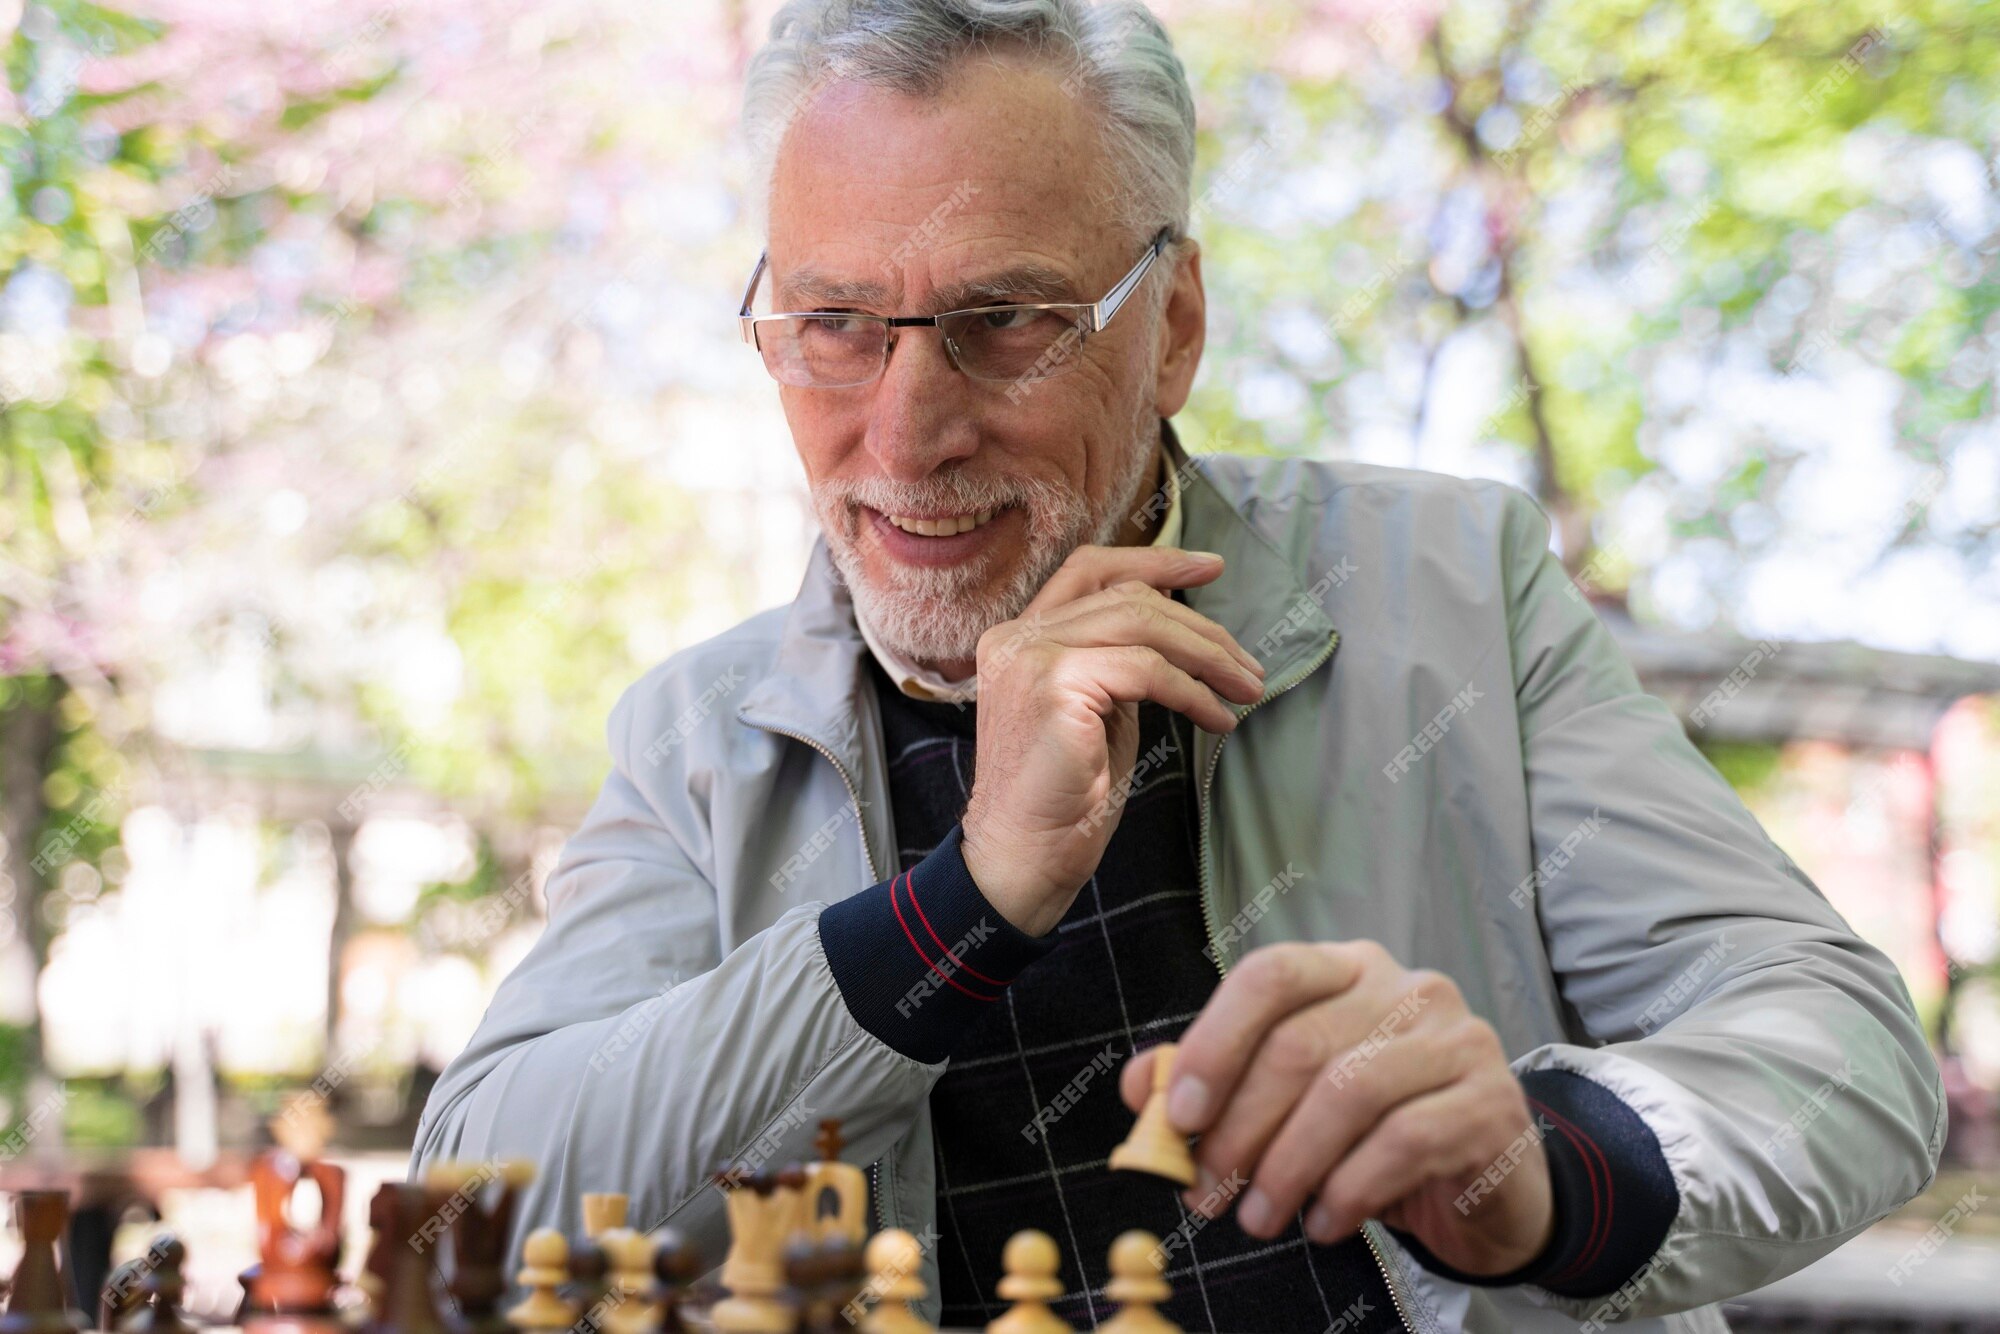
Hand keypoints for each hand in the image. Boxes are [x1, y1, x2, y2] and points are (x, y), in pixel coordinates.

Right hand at [960, 545, 1264, 936]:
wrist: (1023, 858)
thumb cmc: (1062, 799)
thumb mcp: (1095, 711)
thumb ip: (1118, 664)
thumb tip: (1182, 636)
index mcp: (1019, 637)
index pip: (1090, 570)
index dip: (1153, 560)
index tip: (1209, 568)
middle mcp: (1016, 637)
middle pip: (1126, 596)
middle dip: (1200, 625)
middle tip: (1247, 662)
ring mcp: (1032, 656)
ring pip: (1141, 624)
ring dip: (1207, 656)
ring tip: (1245, 688)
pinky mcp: (1055, 684)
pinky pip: (1147, 670)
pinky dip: (1194, 692)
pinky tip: (1217, 718)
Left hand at [1121, 941, 1552, 1274]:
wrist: (1486, 1187)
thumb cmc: (1373, 1133)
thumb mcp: (1291, 1103)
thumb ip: (1218, 1082)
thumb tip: (1143, 1087)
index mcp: (1347, 970)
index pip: (1271, 975)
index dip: (1215, 1042)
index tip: (1180, 1117)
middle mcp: (1407, 989)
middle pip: (1300, 1045)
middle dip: (1240, 1128)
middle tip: (1207, 1193)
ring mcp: (1457, 1041)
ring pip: (1348, 1094)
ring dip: (1287, 1167)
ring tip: (1258, 1217)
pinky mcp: (1492, 1104)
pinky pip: (1404, 1142)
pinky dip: (1348, 1190)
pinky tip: (1322, 1223)